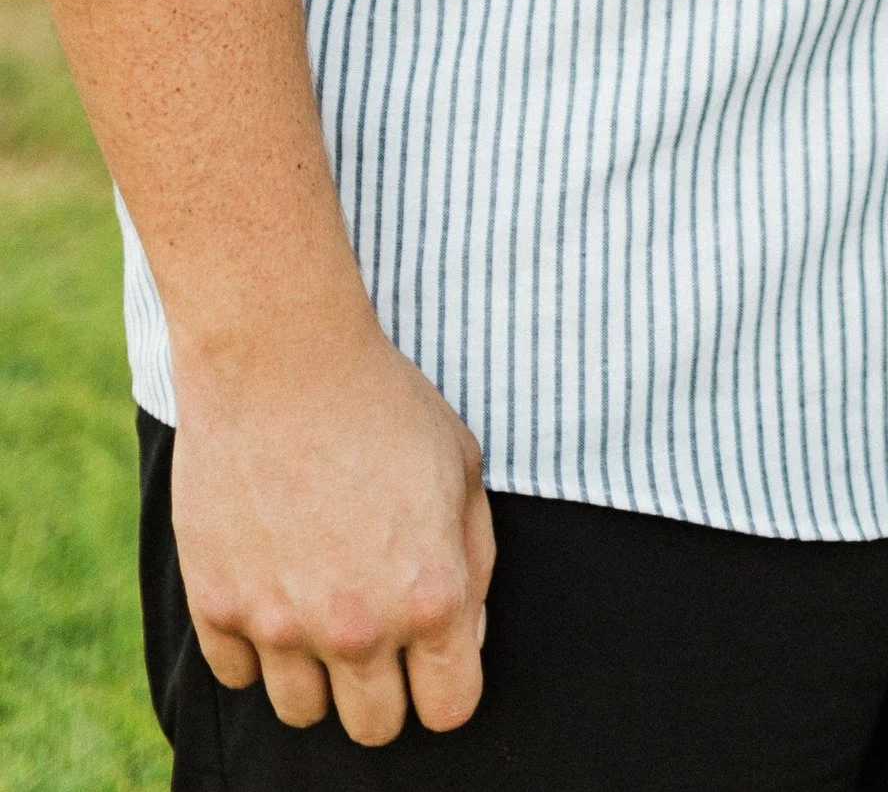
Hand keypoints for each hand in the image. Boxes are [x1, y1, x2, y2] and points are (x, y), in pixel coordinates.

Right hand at [170, 311, 494, 744]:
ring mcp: (279, 624)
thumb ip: (474, 562)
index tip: (433, 657)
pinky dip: (254, 645)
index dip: (446, 686)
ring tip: (319, 606)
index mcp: (430, 597)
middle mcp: (356, 628)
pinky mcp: (216, 606)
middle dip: (384, 690)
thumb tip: (466, 635)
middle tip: (376, 631)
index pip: (448, 709)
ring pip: (302, 713)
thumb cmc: (382, 402)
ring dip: (316, 674)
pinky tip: (270, 586)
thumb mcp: (462, 466)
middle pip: (374, 727)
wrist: (281, 358)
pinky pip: (238, 674)